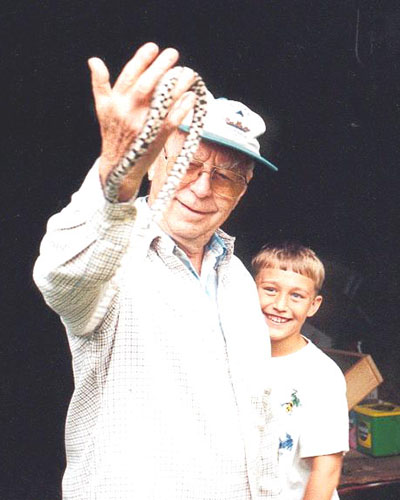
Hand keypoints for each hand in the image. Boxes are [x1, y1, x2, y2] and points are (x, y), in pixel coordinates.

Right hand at [88, 42, 196, 200]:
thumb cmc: (112, 134)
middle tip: (173, 54)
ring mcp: (143, 126)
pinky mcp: (156, 138)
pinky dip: (182, 108)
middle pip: (146, 85)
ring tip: (188, 73)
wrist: (119, 167)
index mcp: (115, 103)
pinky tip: (190, 97)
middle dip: (160, 67)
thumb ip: (100, 84)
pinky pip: (172, 120)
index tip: (154, 47)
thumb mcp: (102, 108)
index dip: (141, 60)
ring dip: (177, 85)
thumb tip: (93, 60)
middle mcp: (128, 112)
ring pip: (161, 101)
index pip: (129, 76)